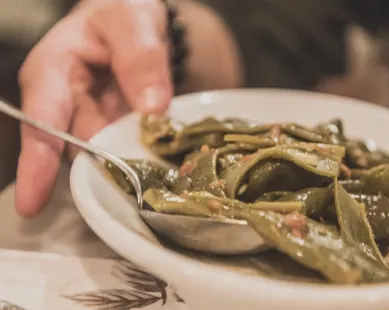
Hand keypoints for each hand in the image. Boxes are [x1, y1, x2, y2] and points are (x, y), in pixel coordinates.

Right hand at [16, 0, 171, 216]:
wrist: (135, 21)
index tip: (33, 202)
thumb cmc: (122, 14)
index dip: (37, 164)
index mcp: (52, 71)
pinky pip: (122, 150)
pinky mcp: (109, 129)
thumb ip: (142, 58)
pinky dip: (139, 154)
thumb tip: (152, 108)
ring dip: (127, 160)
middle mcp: (62, 103)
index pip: (41, 121)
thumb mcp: (132, 20)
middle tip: (139, 165)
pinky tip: (157, 152)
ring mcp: (86, 119)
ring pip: (102, 154)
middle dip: (105, 161)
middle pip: (76, 148)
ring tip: (154, 152)